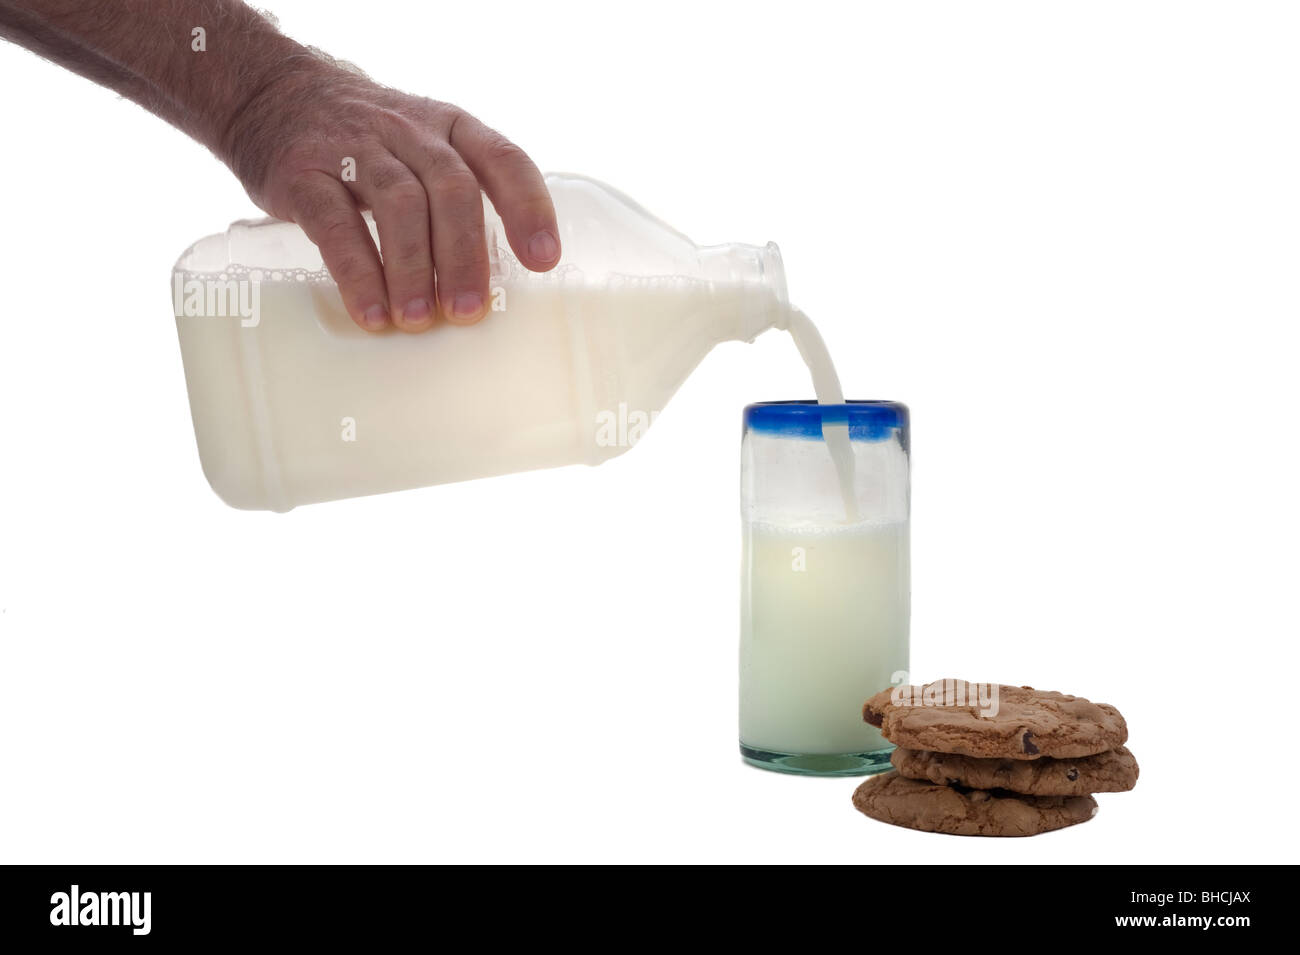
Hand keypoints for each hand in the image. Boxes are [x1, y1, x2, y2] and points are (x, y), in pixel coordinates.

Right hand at [221, 58, 559, 331]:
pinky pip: (335, 224)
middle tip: (469, 311)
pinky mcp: (303, 173)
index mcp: (450, 126)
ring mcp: (353, 148)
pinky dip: (357, 273)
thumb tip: (494, 290)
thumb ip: (457, 200)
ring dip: (413, 268)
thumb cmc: (368, 145)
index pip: (503, 159)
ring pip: (398, 204)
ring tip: (419, 320)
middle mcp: (408, 131)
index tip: (543, 260)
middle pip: (451, 188)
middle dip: (464, 254)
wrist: (269, 94)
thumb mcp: (420, 149)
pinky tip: (372, 313)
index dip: (528, 208)